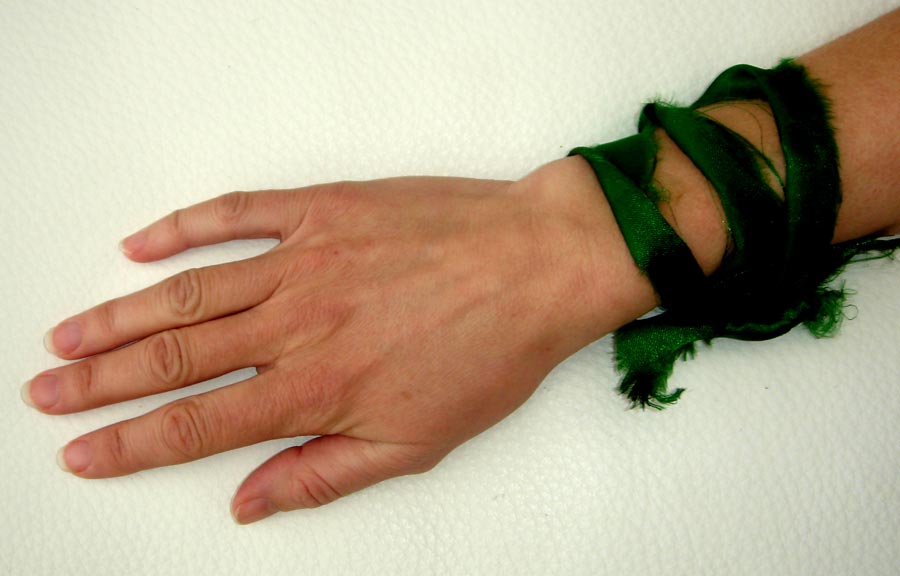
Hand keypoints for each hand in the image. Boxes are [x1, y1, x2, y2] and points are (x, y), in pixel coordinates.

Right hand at [24, 163, 626, 523]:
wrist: (538, 265)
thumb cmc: (490, 353)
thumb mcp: (416, 442)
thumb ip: (324, 474)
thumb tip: (249, 502)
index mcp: (317, 388)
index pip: (198, 426)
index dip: (129, 442)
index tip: (83, 450)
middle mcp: (297, 324)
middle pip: (175, 358)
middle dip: (101, 381)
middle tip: (47, 389)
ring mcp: (306, 261)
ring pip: (189, 290)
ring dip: (121, 315)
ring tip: (70, 333)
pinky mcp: (323, 211)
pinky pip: (237, 215)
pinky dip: (183, 227)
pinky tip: (142, 243)